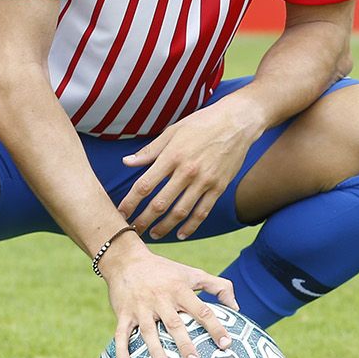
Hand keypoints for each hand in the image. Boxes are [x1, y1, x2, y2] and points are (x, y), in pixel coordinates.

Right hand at [99, 241, 238, 357]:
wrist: (127, 260)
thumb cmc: (165, 270)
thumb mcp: (192, 273)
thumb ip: (218, 287)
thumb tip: (237, 307)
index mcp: (180, 290)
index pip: (202, 310)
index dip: (215, 327)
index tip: (226, 344)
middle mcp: (161, 299)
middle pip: (175, 324)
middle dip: (184, 344)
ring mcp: (141, 307)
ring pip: (149, 331)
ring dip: (155, 350)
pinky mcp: (123, 313)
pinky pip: (121, 333)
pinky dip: (122, 350)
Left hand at [117, 96, 264, 239]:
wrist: (237, 122)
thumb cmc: (202, 124)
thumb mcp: (173, 132)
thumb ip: (149, 151)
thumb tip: (126, 162)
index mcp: (172, 156)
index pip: (144, 185)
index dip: (130, 202)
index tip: (121, 213)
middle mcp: (187, 171)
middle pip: (160, 204)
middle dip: (143, 220)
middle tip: (133, 230)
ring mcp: (204, 181)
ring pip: (180, 212)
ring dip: (164, 227)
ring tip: (154, 234)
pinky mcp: (219, 187)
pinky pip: (203, 212)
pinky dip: (191, 226)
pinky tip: (181, 234)